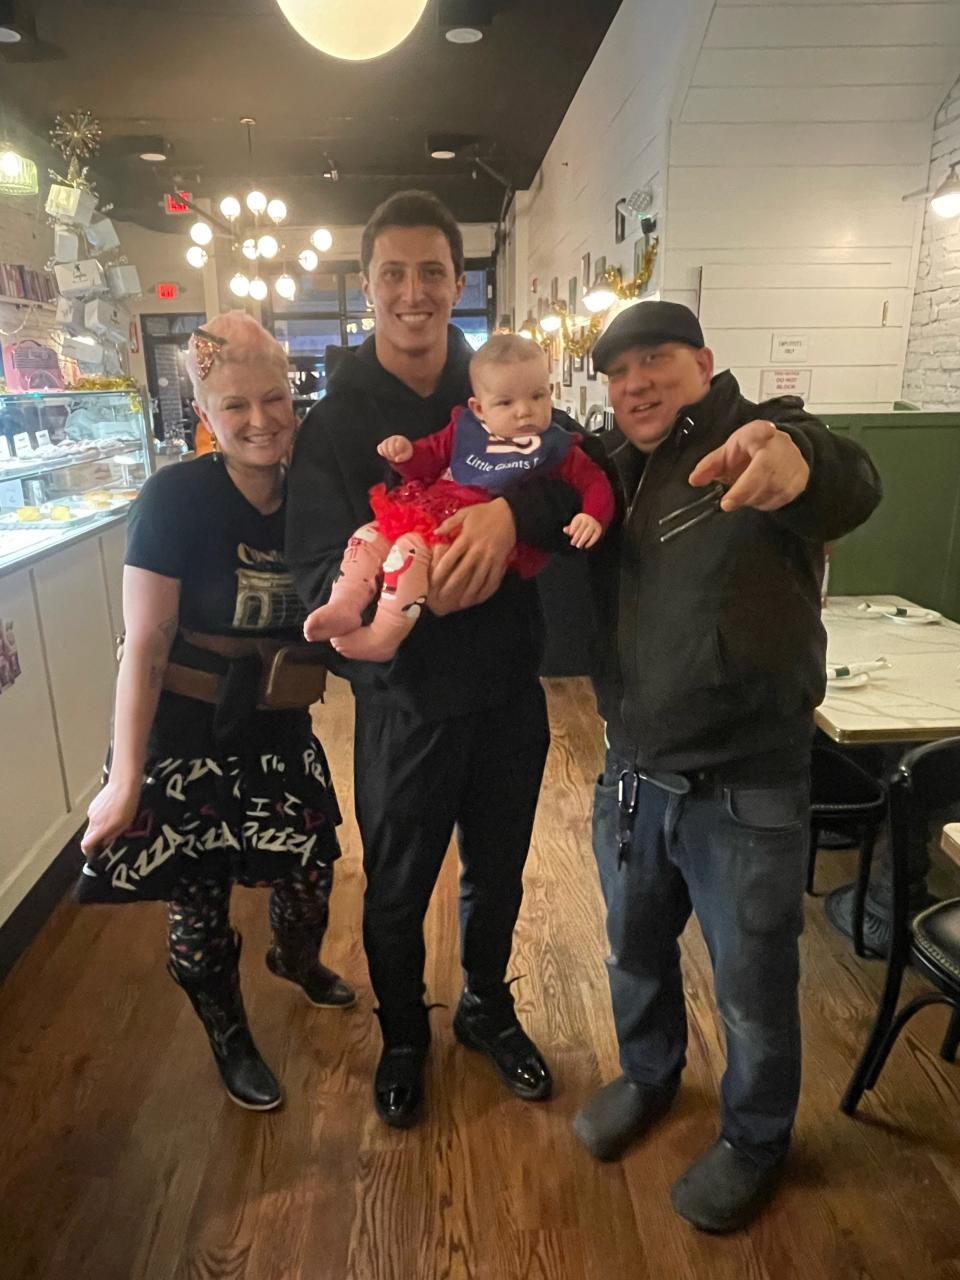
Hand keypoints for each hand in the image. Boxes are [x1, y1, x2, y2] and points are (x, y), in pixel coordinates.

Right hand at [81, 777, 140, 859]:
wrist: (124, 784)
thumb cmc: (127, 803)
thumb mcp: (125, 824)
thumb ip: (113, 835)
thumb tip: (106, 843)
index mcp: (100, 827)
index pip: (85, 844)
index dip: (88, 851)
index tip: (93, 853)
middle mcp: (92, 820)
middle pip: (89, 835)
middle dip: (96, 838)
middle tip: (108, 837)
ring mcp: (92, 811)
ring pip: (94, 824)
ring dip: (101, 826)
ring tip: (116, 821)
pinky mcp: (94, 804)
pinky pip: (96, 815)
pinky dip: (102, 817)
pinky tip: (113, 811)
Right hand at [378, 435, 413, 464]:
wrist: (402, 449)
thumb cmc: (406, 452)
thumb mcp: (408, 455)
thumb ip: (403, 457)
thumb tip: (396, 459)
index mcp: (400, 439)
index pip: (397, 445)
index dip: (398, 452)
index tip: (400, 455)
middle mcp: (393, 438)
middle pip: (390, 445)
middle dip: (392, 453)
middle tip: (395, 459)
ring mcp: (387, 441)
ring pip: (383, 446)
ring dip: (387, 454)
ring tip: (391, 458)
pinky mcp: (382, 445)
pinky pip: (379, 448)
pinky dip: (382, 453)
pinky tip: (386, 456)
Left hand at [427, 499, 515, 613]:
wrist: (511, 513)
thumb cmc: (485, 512)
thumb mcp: (465, 513)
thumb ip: (449, 523)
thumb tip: (435, 533)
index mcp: (466, 538)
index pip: (450, 558)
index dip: (440, 571)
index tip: (433, 582)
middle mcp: (477, 550)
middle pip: (462, 572)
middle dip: (452, 587)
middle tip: (442, 598)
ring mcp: (490, 557)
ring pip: (478, 579)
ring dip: (469, 593)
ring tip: (461, 604)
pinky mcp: (500, 561)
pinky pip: (493, 579)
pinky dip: (487, 590)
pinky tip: (480, 598)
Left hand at [565, 512, 602, 548]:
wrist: (595, 519)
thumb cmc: (581, 523)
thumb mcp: (575, 524)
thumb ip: (570, 528)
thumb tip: (564, 530)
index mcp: (580, 517)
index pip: (575, 524)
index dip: (572, 529)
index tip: (570, 534)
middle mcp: (588, 520)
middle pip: (581, 530)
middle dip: (576, 537)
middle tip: (572, 543)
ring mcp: (594, 525)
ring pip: (587, 534)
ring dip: (582, 541)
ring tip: (578, 546)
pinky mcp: (598, 530)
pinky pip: (594, 537)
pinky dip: (590, 543)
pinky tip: (585, 546)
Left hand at [688, 420, 809, 512]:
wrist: (784, 453)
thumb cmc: (751, 451)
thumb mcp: (728, 452)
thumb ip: (710, 466)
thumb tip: (694, 480)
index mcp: (758, 433)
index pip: (760, 434)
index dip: (759, 441)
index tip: (757, 450)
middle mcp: (779, 446)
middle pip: (764, 471)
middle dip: (743, 491)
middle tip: (727, 503)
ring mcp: (793, 464)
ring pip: (772, 488)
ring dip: (752, 499)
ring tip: (743, 495)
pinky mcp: (800, 481)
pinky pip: (780, 498)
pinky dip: (765, 503)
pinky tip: (758, 495)